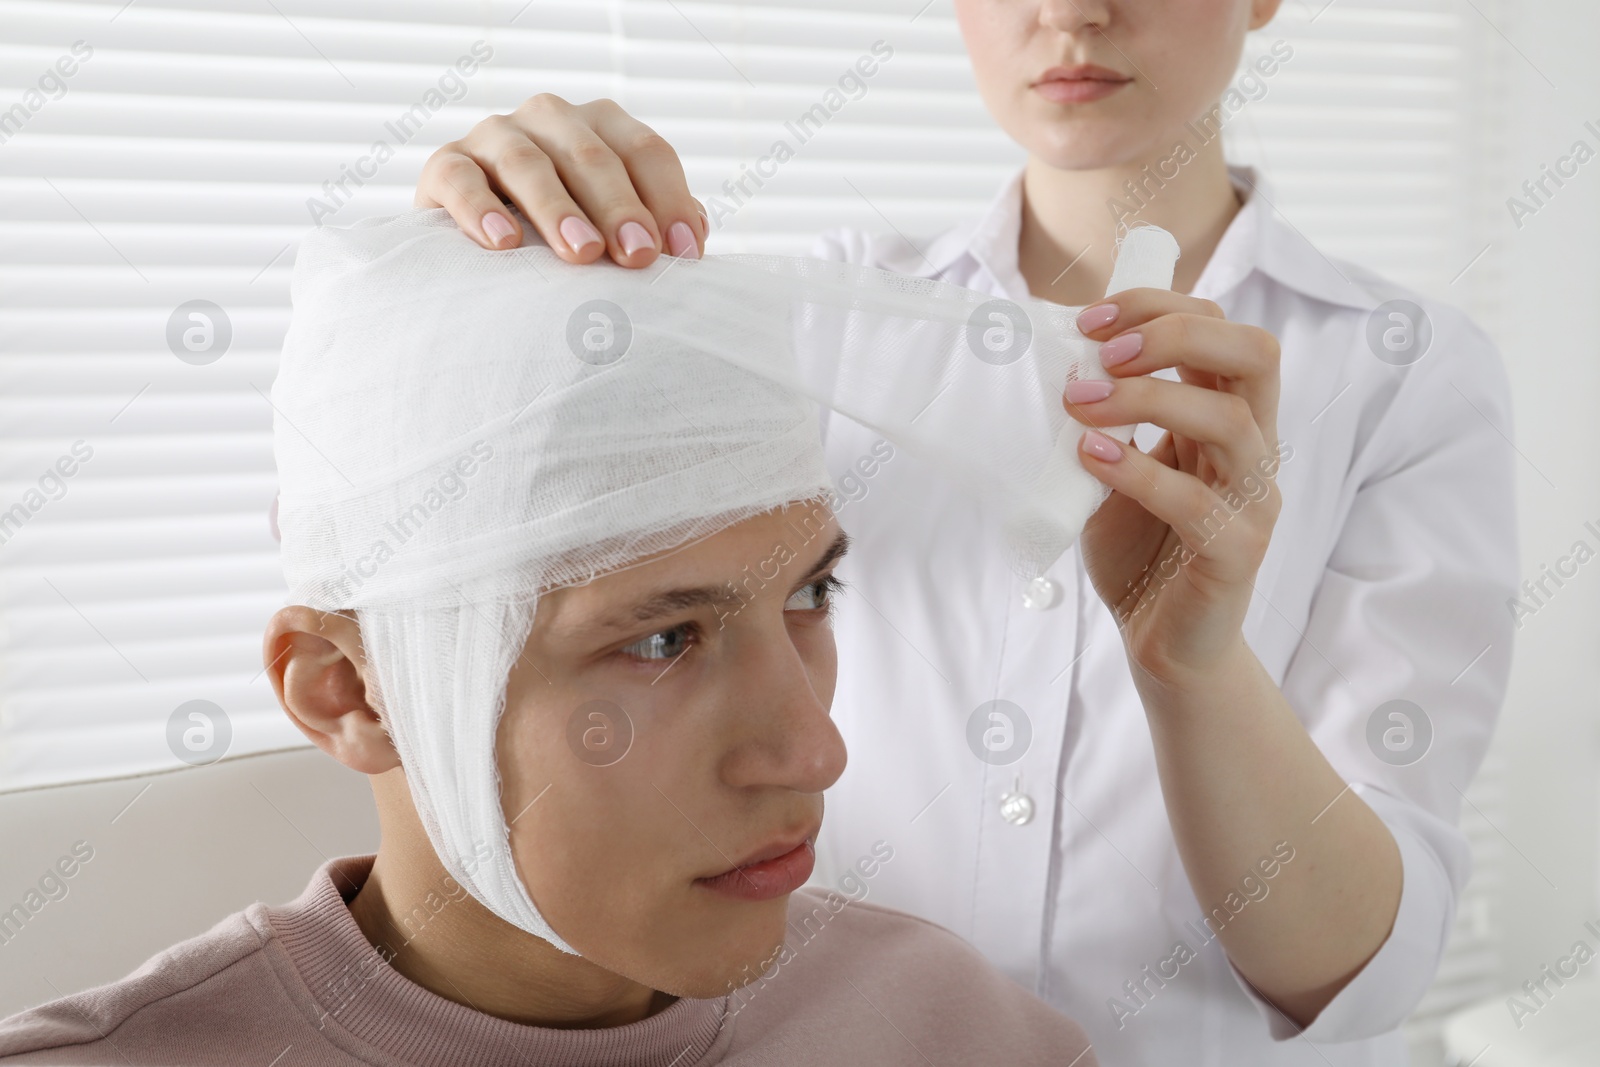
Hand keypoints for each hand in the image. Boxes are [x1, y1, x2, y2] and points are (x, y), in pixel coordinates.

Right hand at [416, 94, 706, 265]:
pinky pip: (459, 178)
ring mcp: (494, 136)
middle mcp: (549, 119)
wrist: (477, 249)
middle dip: (619, 207)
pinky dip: (481, 208)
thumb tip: (690, 240)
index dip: (669, 199)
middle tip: (638, 256)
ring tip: (581, 252)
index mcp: (601, 127)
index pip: (645, 151)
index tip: (683, 254)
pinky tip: (503, 244)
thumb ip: (653, 225)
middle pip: (591, 154)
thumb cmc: (563, 238)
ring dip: (557, 208)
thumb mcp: (611, 228)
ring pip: (528, 162)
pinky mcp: (445, 165)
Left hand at [1066, 291, 1283, 683]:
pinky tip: (1091, 459)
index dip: (1157, 308)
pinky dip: (1140, 471)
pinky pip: (1198, 501)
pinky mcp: (1236, 550)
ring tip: (1081, 404)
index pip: (1219, 328)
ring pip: (1231, 421)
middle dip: (1176, 334)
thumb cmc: (1141, 547)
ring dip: (1148, 398)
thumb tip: (1056, 366)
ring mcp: (1253, 498)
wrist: (1164, 640)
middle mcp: (1253, 447)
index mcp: (1226, 413)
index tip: (1088, 321)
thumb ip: (1102, 421)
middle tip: (1103, 352)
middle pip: (1254, 353)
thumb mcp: (1113, 467)